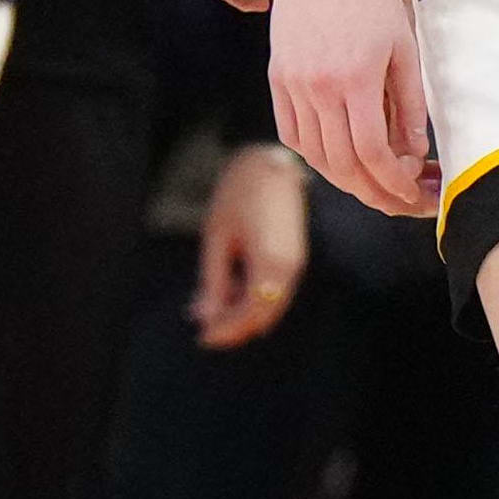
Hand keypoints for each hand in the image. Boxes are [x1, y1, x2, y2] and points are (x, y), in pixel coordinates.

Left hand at [191, 143, 315, 348]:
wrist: (270, 162)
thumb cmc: (239, 194)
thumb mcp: (217, 237)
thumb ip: (213, 280)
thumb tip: (203, 316)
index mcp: (269, 263)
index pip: (249, 315)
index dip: (225, 330)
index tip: (201, 336)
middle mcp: (289, 269)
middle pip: (262, 317)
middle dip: (233, 327)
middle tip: (203, 328)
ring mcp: (296, 264)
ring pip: (270, 306)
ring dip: (243, 314)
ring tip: (211, 308)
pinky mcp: (295, 258)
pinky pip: (276, 292)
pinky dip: (254, 299)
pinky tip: (232, 290)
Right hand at [270, 0, 438, 217]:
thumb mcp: (403, 46)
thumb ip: (409, 103)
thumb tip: (414, 152)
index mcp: (354, 78)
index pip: (371, 151)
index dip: (392, 181)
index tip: (412, 192)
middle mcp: (317, 86)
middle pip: (341, 162)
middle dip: (373, 191)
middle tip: (398, 201)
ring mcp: (292, 83)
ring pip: (314, 153)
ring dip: (345, 178)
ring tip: (372, 183)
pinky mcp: (278, 77)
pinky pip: (292, 132)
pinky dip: (314, 154)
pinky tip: (337, 159)